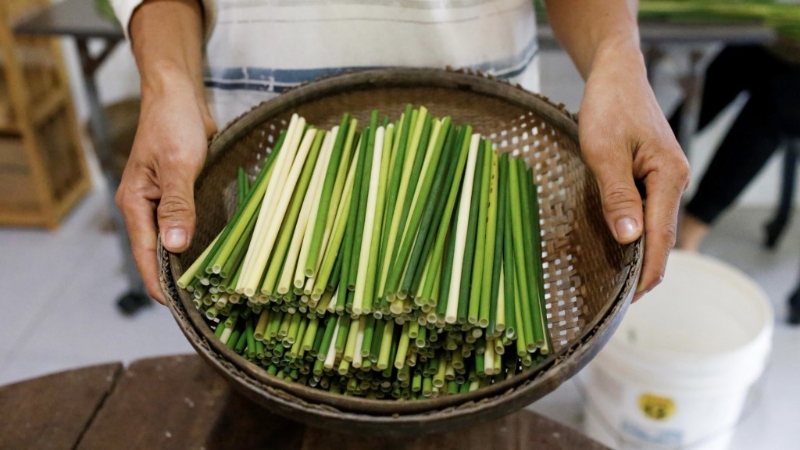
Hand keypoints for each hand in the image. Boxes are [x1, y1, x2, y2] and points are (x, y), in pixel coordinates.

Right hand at [115, 77, 215, 302]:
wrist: (178, 94)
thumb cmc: (174, 124)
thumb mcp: (178, 165)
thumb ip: (178, 205)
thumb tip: (175, 246)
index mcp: (136, 203)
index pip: (146, 254)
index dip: (159, 283)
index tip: (179, 307)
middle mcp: (146, 206)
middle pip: (158, 252)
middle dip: (175, 277)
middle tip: (203, 302)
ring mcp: (162, 200)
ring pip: (173, 239)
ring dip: (188, 260)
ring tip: (211, 286)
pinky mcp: (180, 193)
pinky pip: (186, 223)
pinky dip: (197, 239)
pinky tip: (215, 252)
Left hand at [578, 40, 689, 301]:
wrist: (616, 74)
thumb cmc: (608, 106)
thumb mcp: (604, 150)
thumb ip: (617, 195)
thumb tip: (630, 239)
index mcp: (669, 177)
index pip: (661, 238)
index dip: (646, 273)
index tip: (630, 301)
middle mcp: (673, 181)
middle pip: (660, 237)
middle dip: (641, 270)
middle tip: (613, 299)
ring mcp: (663, 178)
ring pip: (653, 226)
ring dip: (635, 253)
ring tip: (611, 280)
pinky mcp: (650, 174)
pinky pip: (646, 211)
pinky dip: (631, 232)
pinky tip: (613, 245)